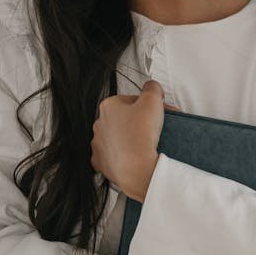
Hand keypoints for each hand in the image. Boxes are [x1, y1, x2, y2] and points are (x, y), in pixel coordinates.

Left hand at [90, 80, 179, 201]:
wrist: (136, 168)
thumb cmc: (141, 135)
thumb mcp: (153, 99)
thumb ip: (152, 87)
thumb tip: (151, 87)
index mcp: (108, 106)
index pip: (131, 101)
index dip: (147, 106)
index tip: (157, 114)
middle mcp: (99, 124)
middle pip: (123, 118)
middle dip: (137, 122)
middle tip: (153, 129)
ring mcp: (98, 144)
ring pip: (117, 137)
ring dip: (129, 138)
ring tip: (145, 144)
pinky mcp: (101, 162)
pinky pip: (112, 156)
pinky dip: (122, 156)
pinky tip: (134, 156)